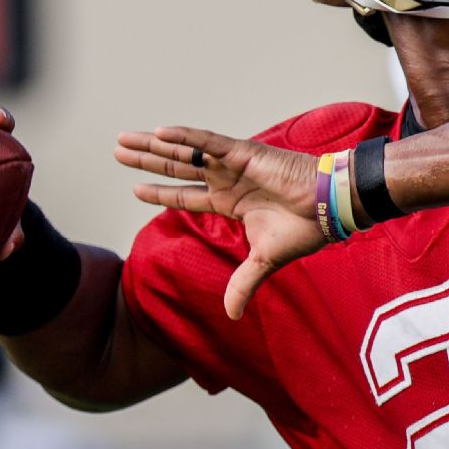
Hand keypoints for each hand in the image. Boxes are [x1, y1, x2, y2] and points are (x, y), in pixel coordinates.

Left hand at [114, 126, 323, 319]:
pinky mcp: (242, 153)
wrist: (331, 206)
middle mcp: (227, 180)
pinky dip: (183, 137)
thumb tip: (232, 315)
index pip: (186, 196)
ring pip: (184, 152)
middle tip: (118, 150)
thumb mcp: (265, 260)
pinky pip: (207, 142)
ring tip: (125, 139)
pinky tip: (158, 133)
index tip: (135, 188)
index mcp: (231, 203)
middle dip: (146, 161)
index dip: (160, 192)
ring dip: (153, 146)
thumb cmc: (306, 228)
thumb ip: (244, 282)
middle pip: (177, 168)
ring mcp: (232, 165)